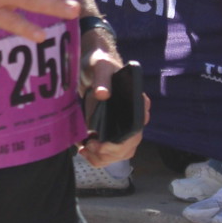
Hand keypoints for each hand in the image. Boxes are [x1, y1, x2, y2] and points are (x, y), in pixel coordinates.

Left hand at [79, 36, 150, 166]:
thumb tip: (103, 95)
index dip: (123, 141)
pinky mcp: (110, 132)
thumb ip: (102, 78)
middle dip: (109, 153)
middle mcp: (133, 118)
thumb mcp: (101, 66)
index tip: (103, 143)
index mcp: (137, 103)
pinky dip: (96, 157)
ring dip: (102, 158)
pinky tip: (84, 150)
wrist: (91, 67)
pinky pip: (109, 153)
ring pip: (120, 154)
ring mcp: (122, 127)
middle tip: (90, 147)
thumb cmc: (100, 64)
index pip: (137, 127)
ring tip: (85, 150)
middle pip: (129, 146)